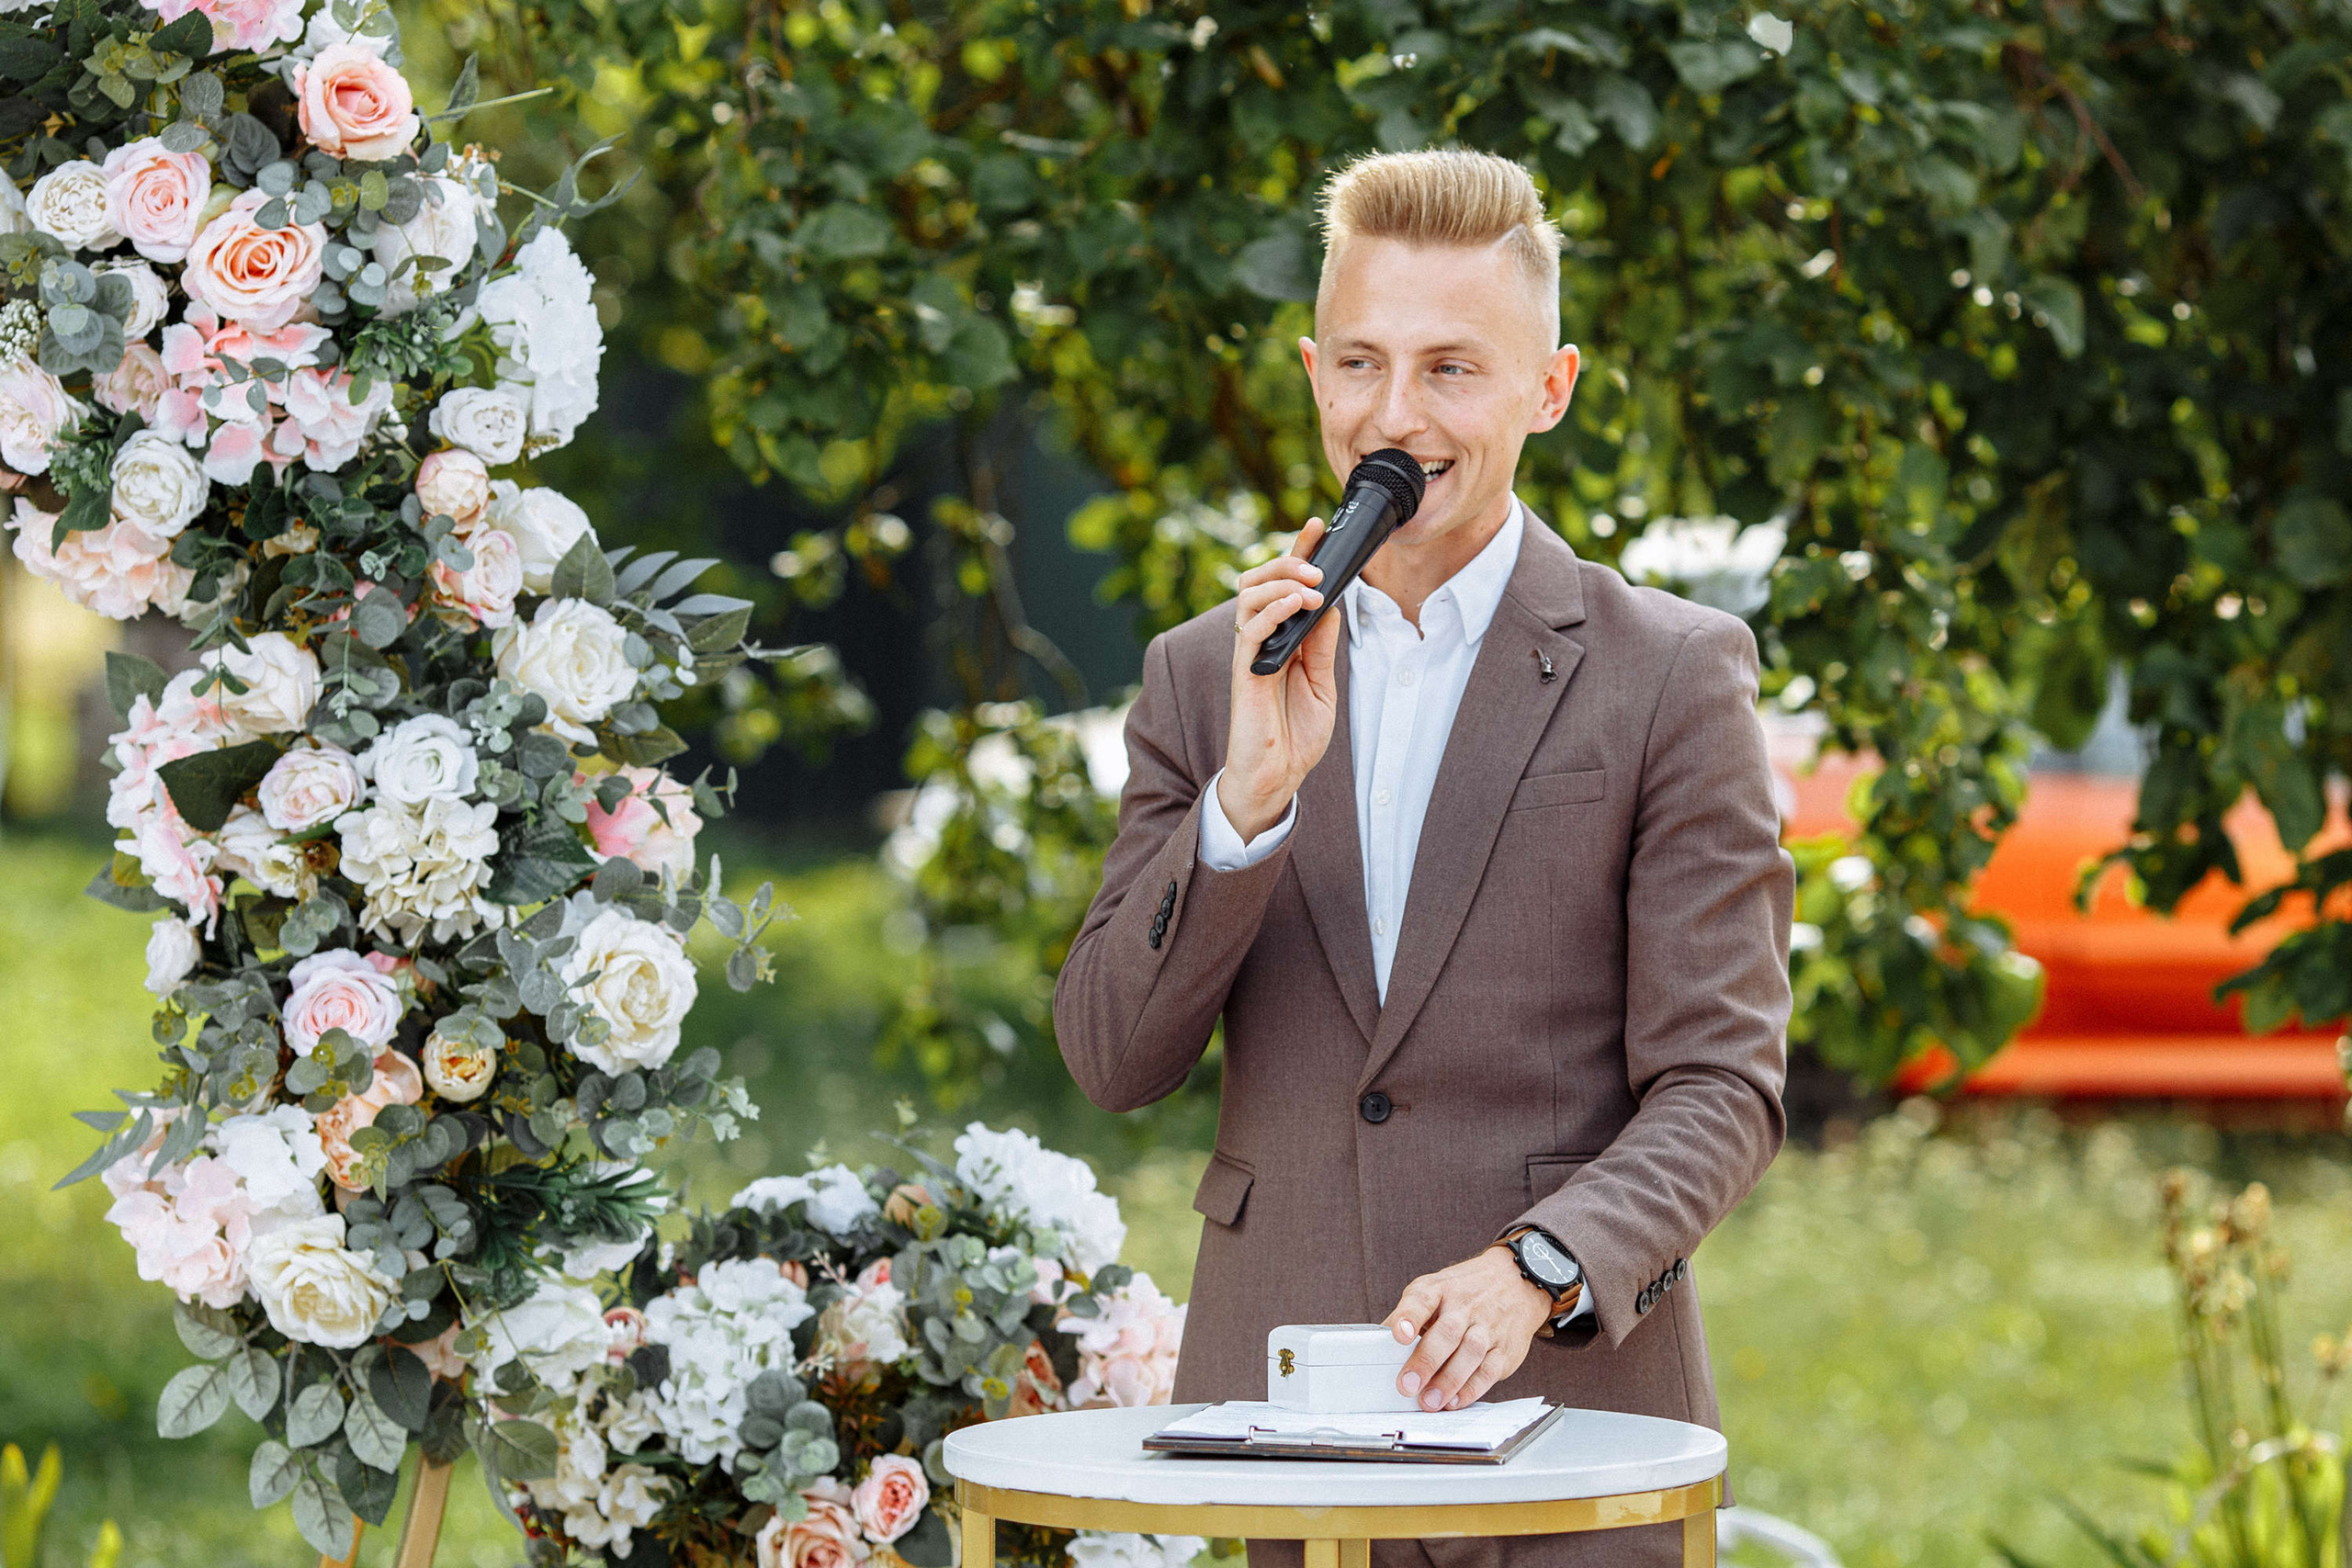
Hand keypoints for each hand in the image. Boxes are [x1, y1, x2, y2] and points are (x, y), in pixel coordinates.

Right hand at [1218, 518, 1341, 840]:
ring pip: (1249, 596)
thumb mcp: (1322, 684)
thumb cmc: (1296, 735)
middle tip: (1316, 564)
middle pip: (1258, 580)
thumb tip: (1330, 604)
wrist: (1278, 776)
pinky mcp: (1244, 671)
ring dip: (1282, 583)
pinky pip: (1250, 629)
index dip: (1298, 554)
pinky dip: (1272, 610)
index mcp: (1282, 639)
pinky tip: (1294, 605)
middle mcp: (1261, 640)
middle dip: (1287, 561)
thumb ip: (1321, 645)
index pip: (1285, 586)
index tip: (1317, 527)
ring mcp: (1250, 653)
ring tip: (1311, 588)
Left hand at [1383, 1246, 1553, 1411]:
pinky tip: (1455, 1401)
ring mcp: (1488, 1327)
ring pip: (1470, 1353)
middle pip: (1447, 1332)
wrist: (1515, 1281)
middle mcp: (1466, 1306)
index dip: (1409, 1317)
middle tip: (1406, 1386)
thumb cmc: (1463, 1292)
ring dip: (1448, 1381)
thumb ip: (1408, 1316)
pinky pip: (1489, 1370)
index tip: (1398, 1334)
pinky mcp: (1505, 1348)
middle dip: (1426, 1360)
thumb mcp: (1434, 1290)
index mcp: (1440, 1289)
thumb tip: (1375, 1343)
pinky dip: (1472, 1388)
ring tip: (1429, 1402)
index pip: (1422, 1299)